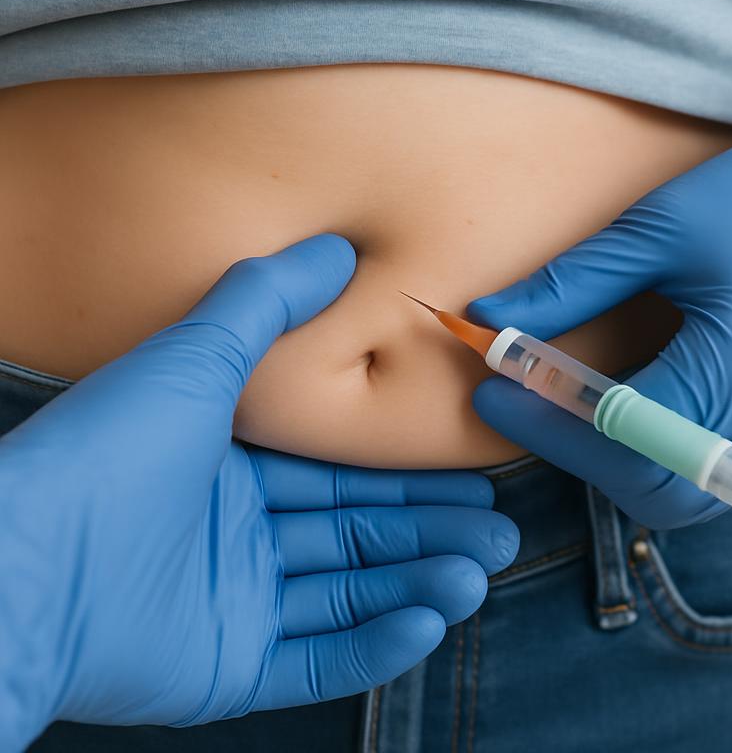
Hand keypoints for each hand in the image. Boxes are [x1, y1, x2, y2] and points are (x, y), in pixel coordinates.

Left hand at [0, 234, 518, 748]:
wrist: (23, 567)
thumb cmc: (107, 453)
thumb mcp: (197, 357)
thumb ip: (267, 302)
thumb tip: (334, 247)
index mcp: (229, 467)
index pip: (339, 473)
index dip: (408, 473)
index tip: (470, 471)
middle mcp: (235, 536)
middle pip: (357, 536)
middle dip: (432, 534)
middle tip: (498, 534)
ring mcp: (231, 606)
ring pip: (349, 596)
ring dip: (419, 585)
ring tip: (478, 575)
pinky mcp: (224, 671)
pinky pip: (316, 661)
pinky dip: (376, 646)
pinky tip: (427, 620)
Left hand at [468, 56, 731, 529]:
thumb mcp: (656, 228)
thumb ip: (570, 286)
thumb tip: (490, 320)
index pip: (622, 427)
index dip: (546, 417)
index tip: (491, 389)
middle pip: (656, 487)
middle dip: (578, 455)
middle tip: (526, 406)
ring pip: (688, 495)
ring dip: (619, 464)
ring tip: (571, 408)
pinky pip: (719, 475)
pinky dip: (662, 459)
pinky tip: (629, 411)